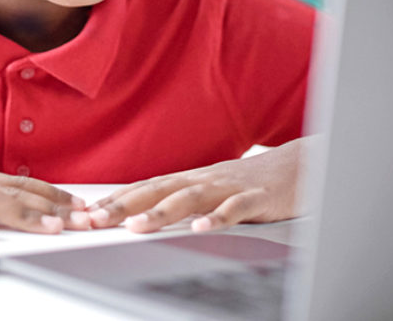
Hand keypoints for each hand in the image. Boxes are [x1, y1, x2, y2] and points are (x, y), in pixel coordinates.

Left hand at [86, 138, 305, 233]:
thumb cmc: (258, 182)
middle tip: (92, 220)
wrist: (308, 164)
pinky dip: (218, 218)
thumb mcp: (216, 191)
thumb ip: (186, 201)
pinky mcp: (260, 197)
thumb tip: (147, 214)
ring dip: (161, 211)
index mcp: (194, 178)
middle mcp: (207, 178)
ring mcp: (232, 186)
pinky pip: (237, 208)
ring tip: (136, 227)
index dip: (114, 200)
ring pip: (191, 197)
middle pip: (158, 189)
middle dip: (123, 205)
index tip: (84, 214)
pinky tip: (202, 228)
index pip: (146, 187)